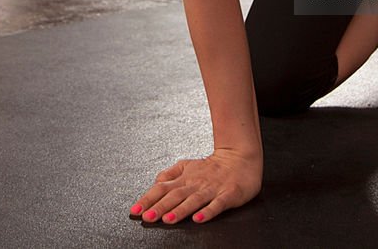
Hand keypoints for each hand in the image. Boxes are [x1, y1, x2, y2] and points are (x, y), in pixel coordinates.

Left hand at [131, 148, 262, 224]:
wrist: (242, 158)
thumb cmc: (213, 167)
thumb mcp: (188, 166)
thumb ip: (170, 175)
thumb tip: (154, 183)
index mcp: (185, 178)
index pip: (163, 188)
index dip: (148, 199)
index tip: (135, 210)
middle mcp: (196, 183)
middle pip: (175, 195)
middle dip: (160, 207)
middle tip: (146, 217)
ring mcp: (212, 189)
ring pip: (194, 200)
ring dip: (180, 210)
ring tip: (168, 219)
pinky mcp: (228, 195)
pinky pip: (217, 204)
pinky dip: (208, 212)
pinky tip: (199, 219)